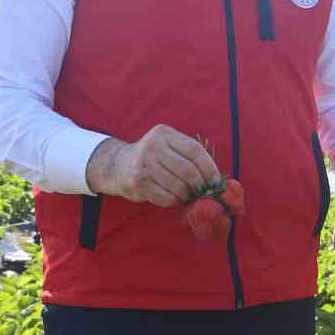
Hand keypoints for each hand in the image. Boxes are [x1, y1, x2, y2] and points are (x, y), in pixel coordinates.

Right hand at [86, 125, 219, 205]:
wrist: (118, 165)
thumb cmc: (153, 158)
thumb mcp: (167, 146)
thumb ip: (189, 156)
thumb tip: (216, 180)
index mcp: (164, 134)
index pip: (194, 150)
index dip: (209, 167)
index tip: (216, 180)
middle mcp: (153, 146)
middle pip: (188, 170)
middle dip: (200, 184)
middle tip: (203, 191)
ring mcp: (143, 165)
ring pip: (178, 186)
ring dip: (186, 194)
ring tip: (185, 194)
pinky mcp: (137, 183)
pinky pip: (166, 197)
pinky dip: (174, 200)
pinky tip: (171, 196)